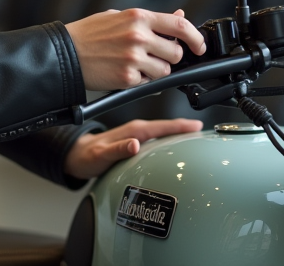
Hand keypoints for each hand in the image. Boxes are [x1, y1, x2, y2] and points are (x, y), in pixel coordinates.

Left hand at [64, 118, 203, 179]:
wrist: (77, 156)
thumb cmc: (88, 156)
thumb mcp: (101, 155)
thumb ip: (118, 149)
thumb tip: (135, 145)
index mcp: (132, 131)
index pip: (161, 126)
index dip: (180, 126)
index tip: (197, 126)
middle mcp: (136, 132)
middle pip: (166, 128)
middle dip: (186, 129)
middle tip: (206, 134)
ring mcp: (137, 137)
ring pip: (163, 133)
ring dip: (179, 135)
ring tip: (196, 141)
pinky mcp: (136, 143)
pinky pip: (157, 140)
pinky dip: (168, 141)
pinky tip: (175, 148)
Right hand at [65, 8, 205, 90]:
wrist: (65, 54)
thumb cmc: (89, 34)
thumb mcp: (119, 17)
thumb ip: (151, 19)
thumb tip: (180, 16)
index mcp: (138, 17)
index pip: (180, 26)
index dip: (195, 38)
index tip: (199, 46)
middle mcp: (138, 36)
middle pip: (175, 52)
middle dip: (171, 57)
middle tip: (156, 56)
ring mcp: (133, 58)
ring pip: (165, 70)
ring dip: (157, 71)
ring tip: (138, 64)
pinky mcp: (127, 78)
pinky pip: (148, 83)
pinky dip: (142, 81)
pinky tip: (126, 72)